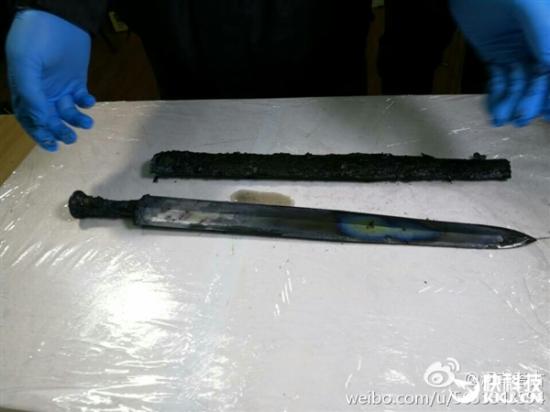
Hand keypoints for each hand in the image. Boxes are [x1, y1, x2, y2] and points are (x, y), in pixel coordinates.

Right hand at [6, 10, 95, 150]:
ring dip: (76, 120)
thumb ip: (31, 94)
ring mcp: (59, 86)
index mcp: (24, 90)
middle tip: (70, 138)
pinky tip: (89, 102)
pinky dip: (86, 104)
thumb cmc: (35, 38)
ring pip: (67, 112)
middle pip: (50, 119)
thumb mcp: (25, 64)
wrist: (58, 17)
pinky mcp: (76, 80)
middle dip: (59, 131)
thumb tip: (41, 120)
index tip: (52, 145)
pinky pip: (81, 98)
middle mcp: (41, 91)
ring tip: (86, 123)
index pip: (29, 119)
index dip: (39, 134)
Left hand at [450, 0, 549, 126]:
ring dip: (512, 102)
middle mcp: (541, 44)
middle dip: (532, 102)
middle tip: (523, 121)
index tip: (547, 114)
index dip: (549, 93)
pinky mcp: (496, 54)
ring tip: (503, 119)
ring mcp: (519, 50)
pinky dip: (497, 94)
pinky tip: (496, 110)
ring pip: (519, 83)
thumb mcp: (536, 11)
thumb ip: (547, 41)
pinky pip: (499, 79)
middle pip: (540, 80)